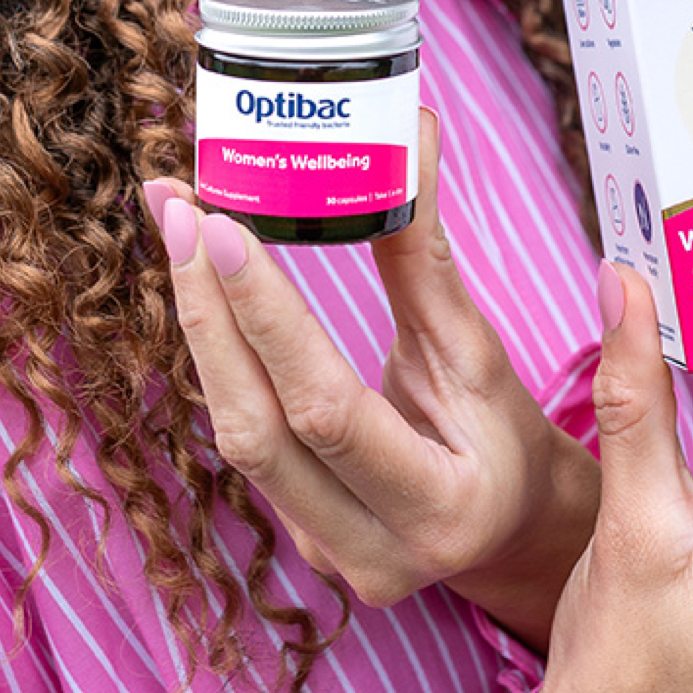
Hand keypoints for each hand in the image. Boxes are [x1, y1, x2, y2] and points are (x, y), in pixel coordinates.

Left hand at [145, 111, 597, 648]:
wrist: (514, 525)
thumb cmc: (506, 432)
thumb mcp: (479, 350)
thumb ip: (426, 256)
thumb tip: (411, 135)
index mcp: (439, 509)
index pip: (326, 409)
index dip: (268, 319)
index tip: (222, 226)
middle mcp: (372, 554)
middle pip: (256, 431)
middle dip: (208, 312)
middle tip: (180, 208)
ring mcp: (324, 556)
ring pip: (236, 436)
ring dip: (202, 326)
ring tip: (178, 226)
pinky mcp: (295, 538)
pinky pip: (243, 438)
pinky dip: (220, 356)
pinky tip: (202, 285)